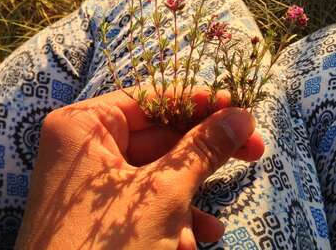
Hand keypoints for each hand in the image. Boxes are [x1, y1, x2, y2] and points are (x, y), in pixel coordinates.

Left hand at [15, 87, 263, 249]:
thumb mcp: (162, 194)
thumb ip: (202, 149)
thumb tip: (241, 116)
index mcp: (84, 125)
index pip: (150, 100)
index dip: (196, 102)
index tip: (237, 105)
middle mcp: (85, 145)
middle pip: (157, 136)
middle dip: (202, 154)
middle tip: (252, 149)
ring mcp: (93, 179)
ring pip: (155, 172)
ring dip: (188, 198)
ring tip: (212, 228)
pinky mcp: (101, 210)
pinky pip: (144, 198)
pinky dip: (171, 217)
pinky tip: (193, 242)